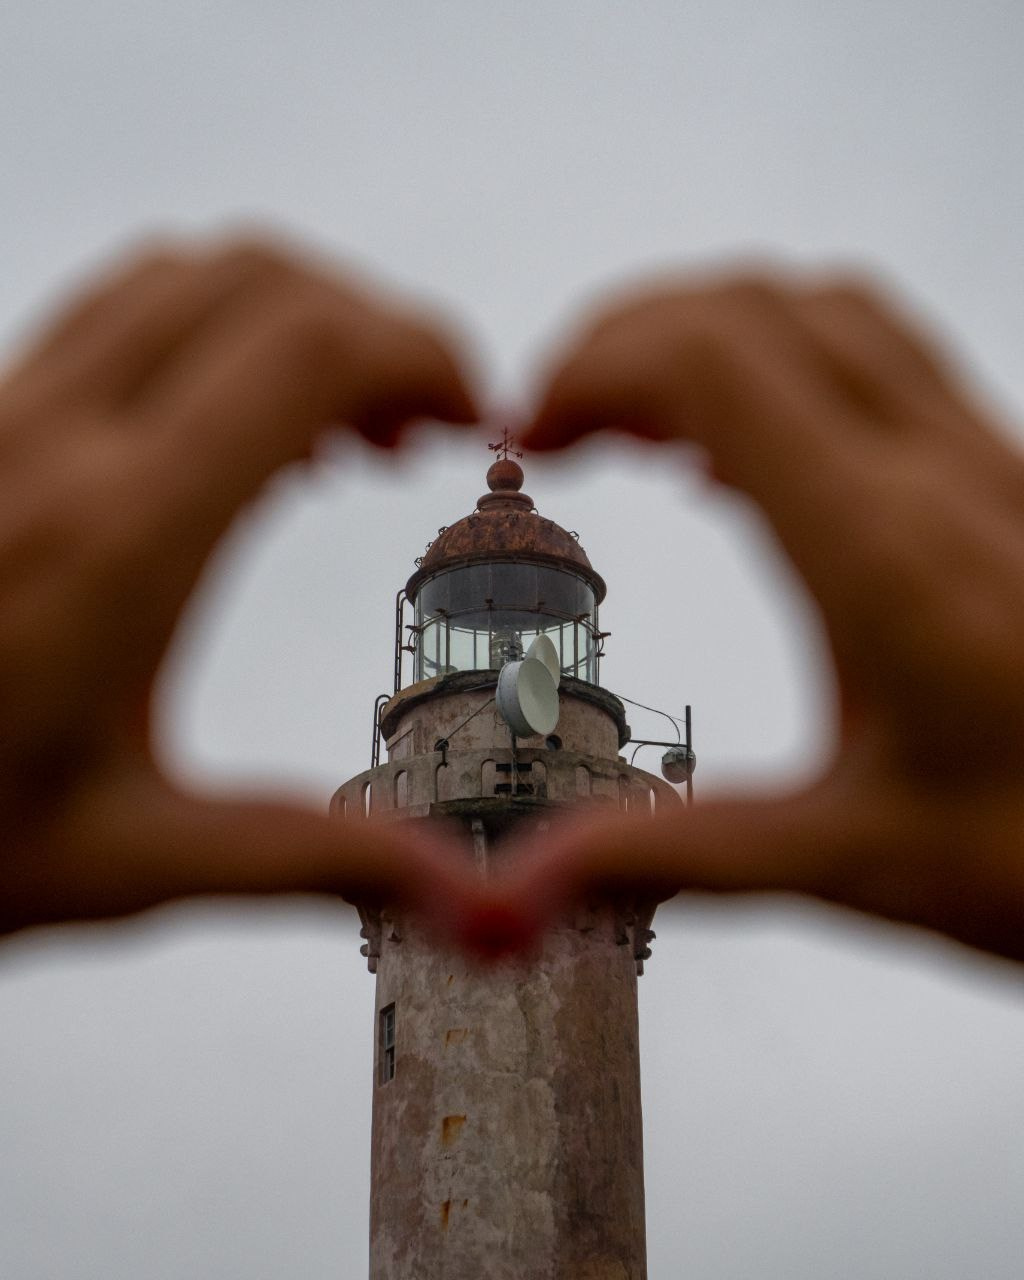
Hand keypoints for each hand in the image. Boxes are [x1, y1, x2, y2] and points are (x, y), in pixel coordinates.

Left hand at [0, 236, 481, 934]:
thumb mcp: (134, 862)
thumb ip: (310, 857)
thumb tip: (456, 892)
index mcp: (119, 544)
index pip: (305, 353)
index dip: (417, 352)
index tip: (467, 417)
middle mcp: (57, 447)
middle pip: (262, 284)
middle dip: (376, 328)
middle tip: (424, 426)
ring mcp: (8, 418)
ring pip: (186, 276)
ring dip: (297, 317)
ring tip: (348, 429)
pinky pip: (119, 313)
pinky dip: (217, 328)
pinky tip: (245, 429)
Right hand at [499, 272, 1023, 962]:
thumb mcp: (856, 860)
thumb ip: (679, 850)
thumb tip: (538, 871)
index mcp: (883, 552)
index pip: (712, 361)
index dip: (596, 366)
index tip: (534, 430)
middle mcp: (939, 477)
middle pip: (754, 304)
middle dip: (626, 335)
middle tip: (559, 417)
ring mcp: (983, 464)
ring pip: (824, 311)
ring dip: (706, 332)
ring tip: (630, 418)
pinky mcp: (1003, 480)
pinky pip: (879, 359)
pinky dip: (777, 362)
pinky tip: (736, 452)